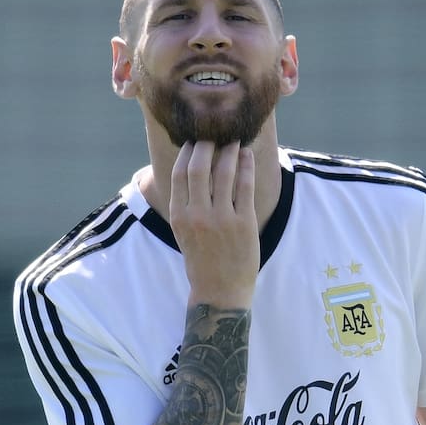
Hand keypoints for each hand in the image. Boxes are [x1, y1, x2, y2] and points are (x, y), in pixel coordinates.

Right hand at [169, 141, 259, 308]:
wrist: (219, 291)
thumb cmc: (201, 260)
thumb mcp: (183, 232)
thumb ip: (185, 204)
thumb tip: (190, 170)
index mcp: (179, 216)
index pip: (179, 173)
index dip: (186, 152)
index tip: (194, 139)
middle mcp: (197, 215)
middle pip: (198, 167)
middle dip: (207, 145)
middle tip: (215, 133)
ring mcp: (221, 219)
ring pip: (224, 172)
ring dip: (229, 151)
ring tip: (234, 140)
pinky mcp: (244, 223)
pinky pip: (245, 186)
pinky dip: (246, 166)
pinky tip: (247, 155)